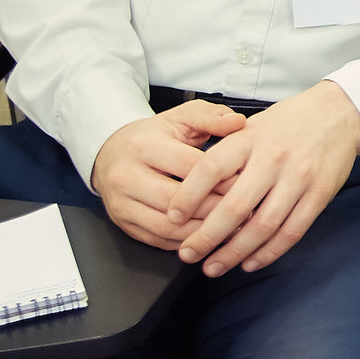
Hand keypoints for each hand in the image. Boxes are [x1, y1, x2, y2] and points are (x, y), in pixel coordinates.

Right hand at [91, 102, 248, 249]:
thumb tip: (238, 122)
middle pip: (176, 200)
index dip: (220, 176)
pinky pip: (158, 240)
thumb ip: (212, 117)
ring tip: (232, 227)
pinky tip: (209, 236)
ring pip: (166, 226)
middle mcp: (127, 176)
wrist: (113, 153)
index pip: (188, 167)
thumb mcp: (183, 116)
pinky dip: (187, 241)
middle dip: (213, 208)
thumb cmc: (156, 136)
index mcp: (144, 146)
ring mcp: (122, 204)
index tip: (246, 181)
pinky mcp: (124, 224)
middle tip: (244, 209)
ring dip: (202, 231)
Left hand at [163, 80, 359, 275]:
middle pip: (235, 207)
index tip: (172, 217)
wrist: (340, 113)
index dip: (188, 196)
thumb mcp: (252, 126)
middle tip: (187, 254)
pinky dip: (269, 252)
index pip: (211, 168)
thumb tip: (191, 190)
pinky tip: (250, 262)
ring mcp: (300, 178)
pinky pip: (292, 231)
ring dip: (234, 253)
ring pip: (263, 226)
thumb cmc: (289, 122)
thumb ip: (226, 154)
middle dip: (206, 237)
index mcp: (251, 139)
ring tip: (213, 267)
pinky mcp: (320, 194)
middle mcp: (274, 158)